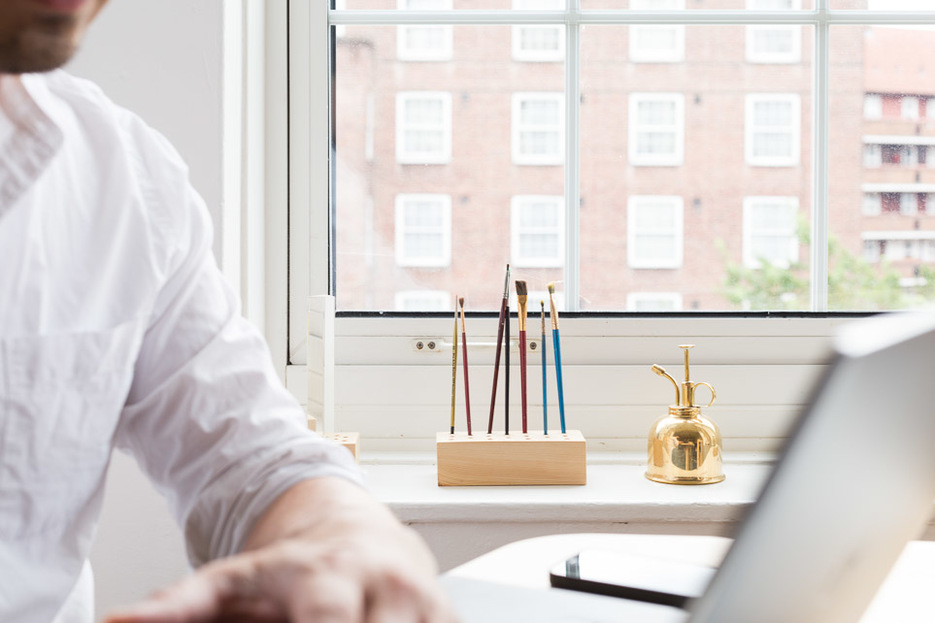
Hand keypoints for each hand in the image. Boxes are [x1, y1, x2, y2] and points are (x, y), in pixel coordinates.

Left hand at [104, 478, 458, 622]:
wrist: (359, 533)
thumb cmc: (291, 568)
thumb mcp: (233, 581)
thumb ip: (180, 605)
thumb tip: (120, 620)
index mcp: (327, 576)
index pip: (326, 622)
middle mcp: (384, 585)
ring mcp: (424, 602)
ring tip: (346, 621)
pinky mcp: (449, 615)